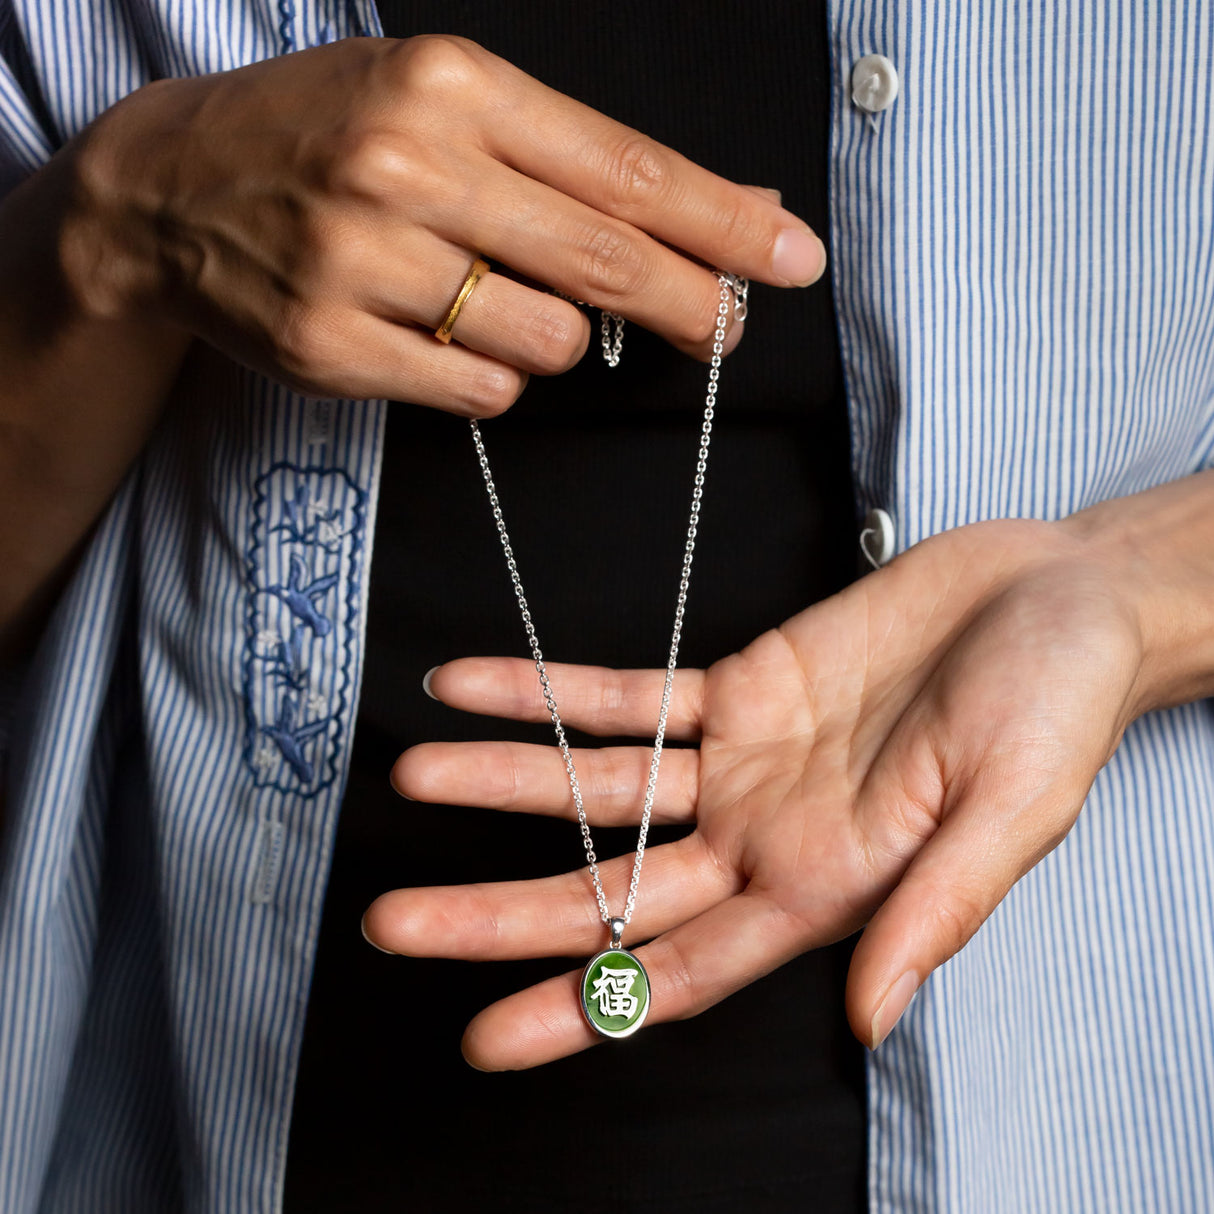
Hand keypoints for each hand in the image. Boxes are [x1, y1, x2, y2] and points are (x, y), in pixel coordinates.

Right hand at [60, 36, 823, 414]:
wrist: (169, 188)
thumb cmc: (329, 137)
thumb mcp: (447, 106)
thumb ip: (575, 160)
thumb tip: (718, 208)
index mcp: (453, 88)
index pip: (627, 171)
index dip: (724, 224)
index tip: (791, 259)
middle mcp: (409, 168)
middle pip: (604, 263)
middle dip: (693, 303)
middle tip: (731, 328)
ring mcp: (363, 263)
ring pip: (545, 341)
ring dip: (554, 338)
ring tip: (496, 301)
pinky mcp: (331, 346)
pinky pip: (477, 390)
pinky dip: (490, 376)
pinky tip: (446, 336)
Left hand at [361, 513, 1162, 1068]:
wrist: (1058, 596)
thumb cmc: (1058, 707)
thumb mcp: (1014, 814)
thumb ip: (932, 912)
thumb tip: (866, 1019)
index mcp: (826, 889)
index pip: (683, 973)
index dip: (585, 1009)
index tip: (487, 1037)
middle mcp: (766, 838)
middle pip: (614, 889)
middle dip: (503, 911)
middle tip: (395, 924)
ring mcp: (743, 763)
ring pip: (602, 787)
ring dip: (505, 781)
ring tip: (414, 773)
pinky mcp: (741, 686)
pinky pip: (628, 693)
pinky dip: (552, 690)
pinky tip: (480, 682)